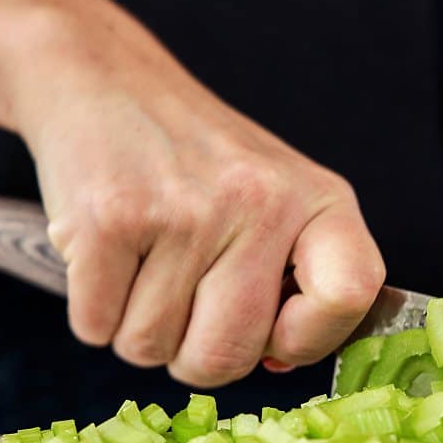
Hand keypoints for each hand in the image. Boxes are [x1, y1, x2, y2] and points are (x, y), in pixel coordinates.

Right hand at [11, 10, 384, 386]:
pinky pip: (96, 329)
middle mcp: (260, 201)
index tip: (274, 330)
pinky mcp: (108, 219)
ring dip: (136, 327)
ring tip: (143, 261)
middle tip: (184, 303)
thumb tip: (278, 361)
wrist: (106, 81)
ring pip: (151, 348)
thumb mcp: (279, 199)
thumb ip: (297, 280)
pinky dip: (92, 311)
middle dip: (193, 354)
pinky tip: (108, 256)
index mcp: (320, 200)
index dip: (309, 339)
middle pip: (226, 355)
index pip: (350, 297)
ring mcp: (183, 210)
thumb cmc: (199, 161)